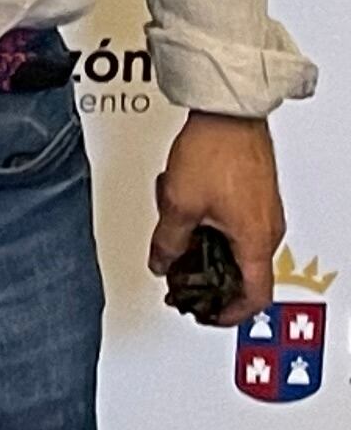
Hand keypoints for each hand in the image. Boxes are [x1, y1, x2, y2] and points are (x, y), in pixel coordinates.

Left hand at [150, 110, 285, 316]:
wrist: (227, 113)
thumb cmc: (214, 152)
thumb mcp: (178, 205)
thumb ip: (168, 242)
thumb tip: (162, 262)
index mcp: (256, 240)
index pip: (254, 296)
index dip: (230, 314)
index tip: (208, 316)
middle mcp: (268, 229)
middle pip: (244, 273)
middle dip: (209, 279)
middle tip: (181, 279)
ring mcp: (264, 212)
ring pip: (236, 247)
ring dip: (205, 248)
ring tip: (175, 235)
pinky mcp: (255, 195)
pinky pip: (235, 225)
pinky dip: (210, 227)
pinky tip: (183, 209)